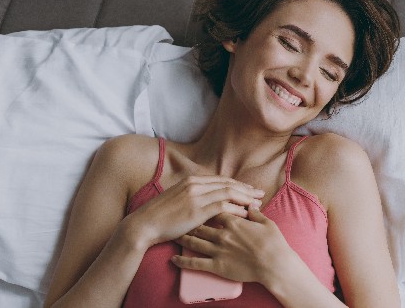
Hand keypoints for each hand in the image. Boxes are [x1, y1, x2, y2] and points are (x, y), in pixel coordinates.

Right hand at [126, 176, 264, 246]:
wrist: (144, 224)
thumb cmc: (161, 216)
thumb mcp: (178, 199)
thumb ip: (194, 196)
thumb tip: (210, 200)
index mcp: (192, 180)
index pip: (222, 180)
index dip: (238, 185)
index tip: (250, 190)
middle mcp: (196, 184)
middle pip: (228, 184)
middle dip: (246, 189)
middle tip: (261, 194)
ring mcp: (196, 196)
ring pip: (229, 193)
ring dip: (246, 198)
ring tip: (258, 204)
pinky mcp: (197, 209)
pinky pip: (223, 206)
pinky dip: (237, 209)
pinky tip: (246, 214)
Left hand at [170, 208, 292, 283]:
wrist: (275, 264)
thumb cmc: (274, 244)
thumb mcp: (267, 223)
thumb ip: (256, 214)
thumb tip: (251, 206)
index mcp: (234, 222)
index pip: (215, 209)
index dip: (208, 206)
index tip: (201, 205)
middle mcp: (222, 234)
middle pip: (200, 224)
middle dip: (190, 221)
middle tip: (181, 219)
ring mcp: (218, 250)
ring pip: (194, 241)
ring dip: (182, 238)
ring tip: (174, 235)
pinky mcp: (216, 265)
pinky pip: (195, 263)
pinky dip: (183, 261)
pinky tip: (174, 260)